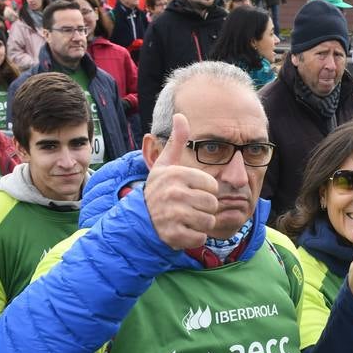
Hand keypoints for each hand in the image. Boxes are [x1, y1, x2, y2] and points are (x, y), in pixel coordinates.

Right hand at [143, 112, 218, 249]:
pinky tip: (184, 231)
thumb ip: (176, 141)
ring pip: (208, 221)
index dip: (205, 191)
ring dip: (201, 224)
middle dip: (205, 209)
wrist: (139, 218)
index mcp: (177, 174)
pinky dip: (195, 237)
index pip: (212, 186)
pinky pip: (200, 237)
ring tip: (187, 219)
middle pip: (212, 204)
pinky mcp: (173, 235)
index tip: (191, 192)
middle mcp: (174, 193)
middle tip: (189, 208)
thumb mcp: (165, 164)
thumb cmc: (158, 189)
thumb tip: (180, 115)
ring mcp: (173, 215)